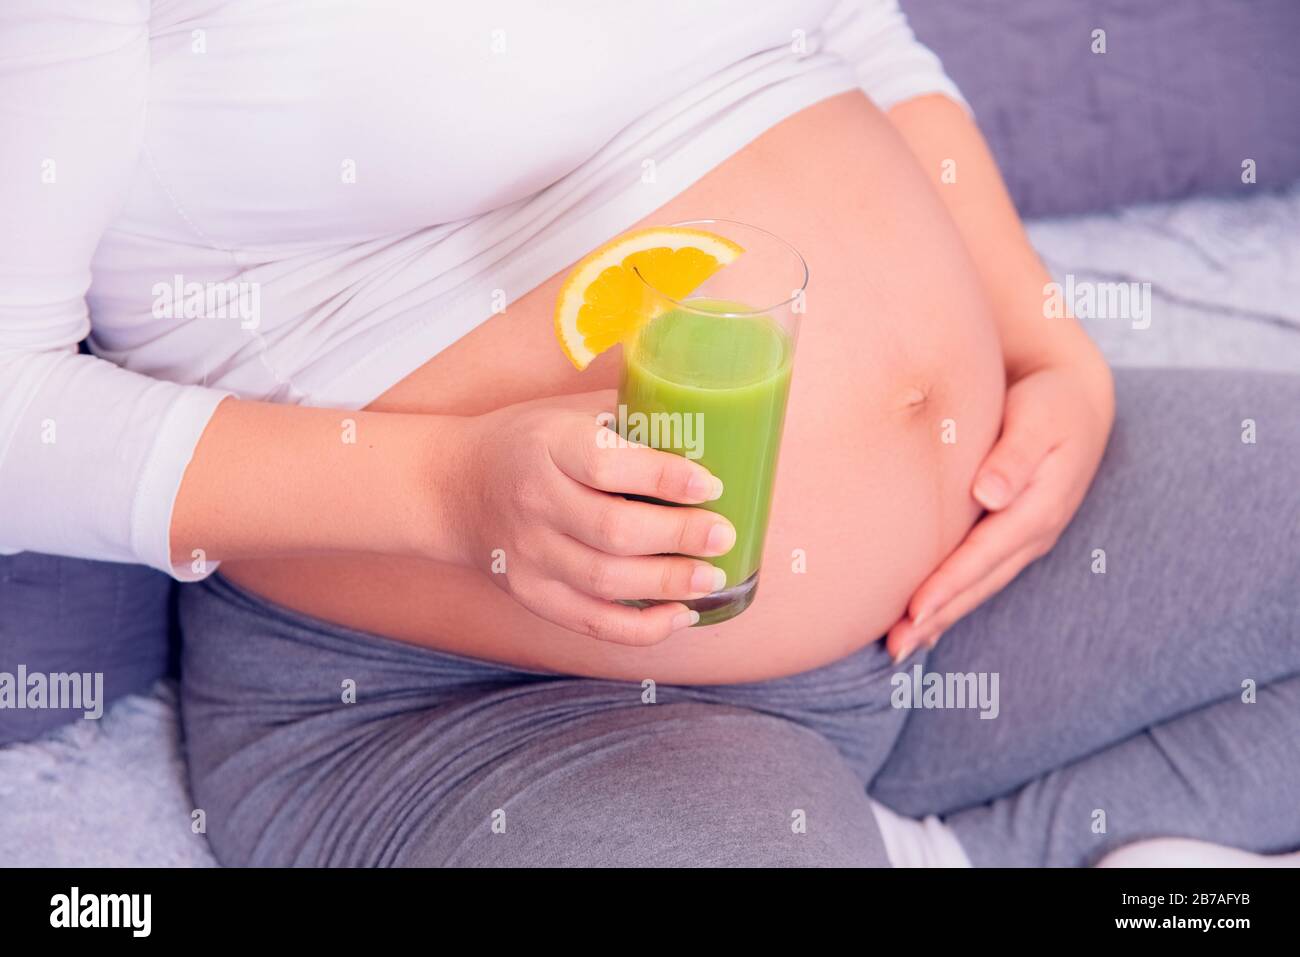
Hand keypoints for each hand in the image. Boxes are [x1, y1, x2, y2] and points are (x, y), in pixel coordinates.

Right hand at [447, 389, 734, 644]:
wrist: (451, 487)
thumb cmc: (528, 442)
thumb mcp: (567, 412)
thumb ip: (630, 414)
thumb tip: (713, 419)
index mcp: (548, 445)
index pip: (608, 465)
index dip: (665, 478)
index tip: (710, 484)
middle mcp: (535, 501)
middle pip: (613, 531)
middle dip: (679, 537)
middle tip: (723, 536)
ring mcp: (529, 554)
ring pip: (606, 581)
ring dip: (668, 584)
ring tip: (712, 577)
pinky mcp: (530, 593)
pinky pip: (592, 622)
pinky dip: (642, 628)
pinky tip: (680, 615)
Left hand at [885, 356, 1114, 661]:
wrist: (1073, 397)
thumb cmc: (1050, 402)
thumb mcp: (1039, 419)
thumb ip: (1015, 455)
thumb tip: (990, 494)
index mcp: (1039, 508)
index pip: (985, 554)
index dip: (950, 583)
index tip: (916, 609)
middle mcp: (1033, 532)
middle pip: (979, 582)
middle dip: (939, 615)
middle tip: (896, 647)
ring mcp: (1023, 538)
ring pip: (978, 585)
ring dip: (941, 616)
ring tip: (901, 647)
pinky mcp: (1010, 534)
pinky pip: (979, 574)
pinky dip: (951, 600)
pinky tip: (924, 622)